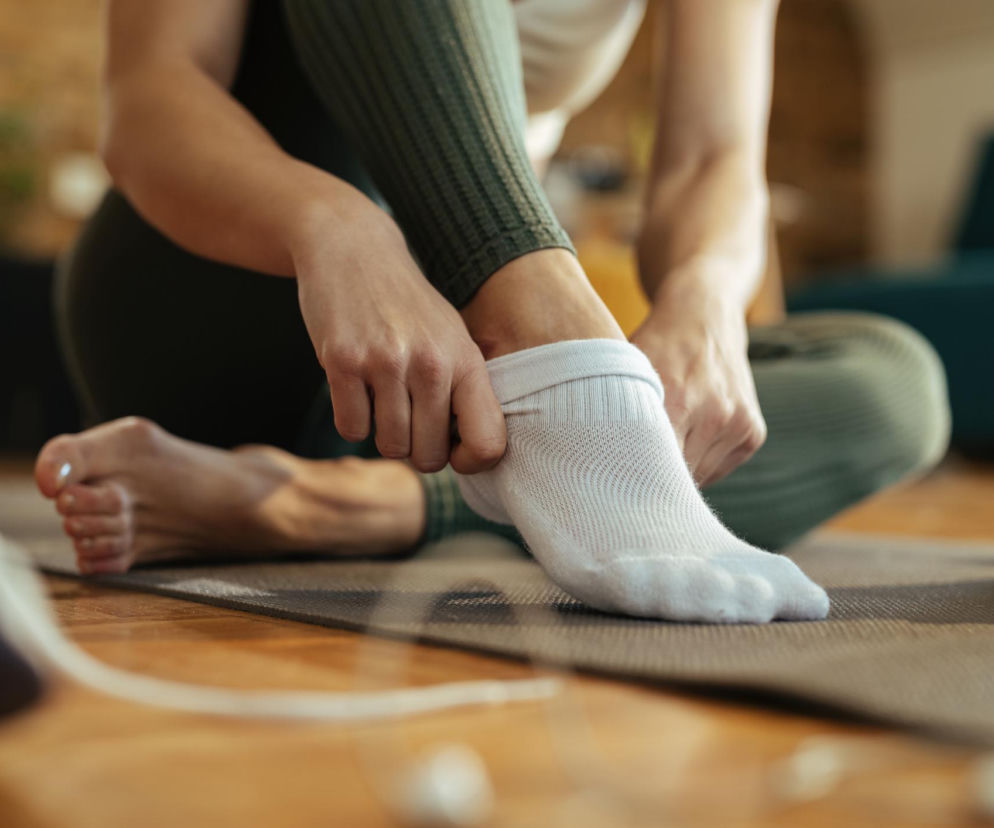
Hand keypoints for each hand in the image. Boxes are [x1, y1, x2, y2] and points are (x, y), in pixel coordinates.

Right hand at [292, 201, 504, 473]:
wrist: (354, 250)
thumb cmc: (407, 307)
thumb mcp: (452, 339)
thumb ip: (464, 392)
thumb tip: (472, 456)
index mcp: (466, 361)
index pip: (488, 444)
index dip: (470, 462)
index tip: (452, 451)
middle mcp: (431, 363)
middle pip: (429, 457)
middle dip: (415, 450)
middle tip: (406, 421)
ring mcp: (386, 362)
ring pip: (390, 446)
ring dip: (382, 434)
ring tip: (381, 400)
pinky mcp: (343, 362)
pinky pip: (351, 429)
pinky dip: (352, 420)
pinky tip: (355, 389)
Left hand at [630, 280, 764, 486]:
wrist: (704, 317)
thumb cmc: (656, 346)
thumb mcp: (628, 371)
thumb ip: (616, 415)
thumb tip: (593, 459)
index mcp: (678, 399)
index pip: (653, 466)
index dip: (632, 478)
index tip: (617, 480)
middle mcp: (715, 414)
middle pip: (676, 477)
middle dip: (653, 478)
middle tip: (632, 470)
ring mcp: (738, 424)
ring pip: (698, 477)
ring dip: (678, 471)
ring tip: (663, 442)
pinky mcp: (753, 432)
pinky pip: (718, 470)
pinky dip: (699, 463)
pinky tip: (687, 437)